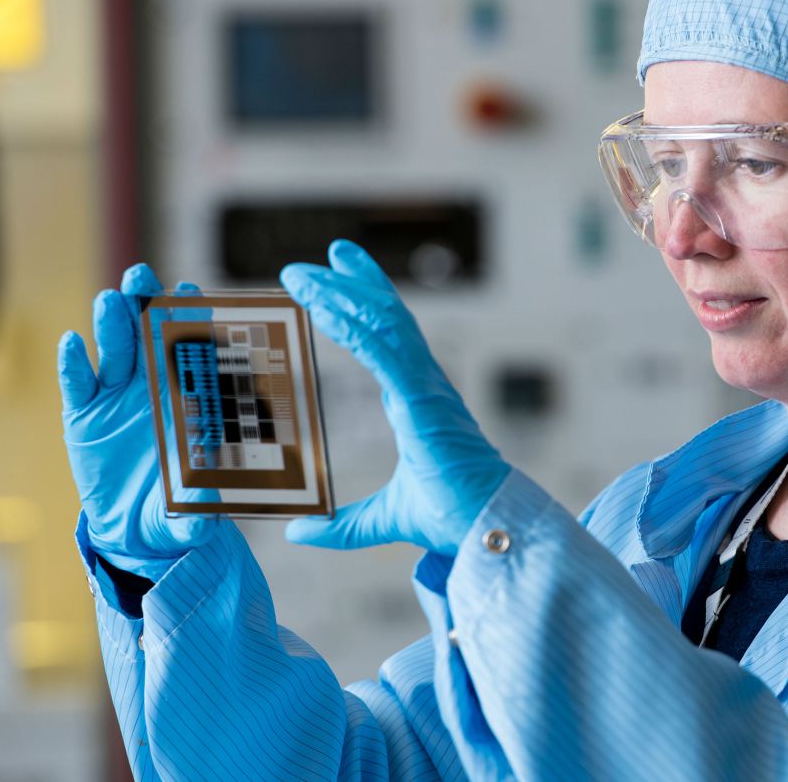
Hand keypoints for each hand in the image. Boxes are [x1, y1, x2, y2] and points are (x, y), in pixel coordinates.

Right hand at [58, 266, 214, 577]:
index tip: (194, 293)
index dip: (192, 321)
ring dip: (113, 323)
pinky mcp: (84, 414)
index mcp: (190, 397)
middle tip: (144, 275)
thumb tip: (209, 499)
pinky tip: (72, 343)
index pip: (193, 351)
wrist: (138, 527)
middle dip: (146, 303)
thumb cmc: (178, 508)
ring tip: (111, 299)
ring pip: (115, 350)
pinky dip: (74, 364)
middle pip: (150, 336)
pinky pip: (79, 384)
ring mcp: (118, 397)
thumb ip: (200, 505)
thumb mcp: (192, 512)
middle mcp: (155, 387)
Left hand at [280, 240, 509, 556]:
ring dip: (343, 296)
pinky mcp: (423, 401)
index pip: (388, 338)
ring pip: (384, 325)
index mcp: (416, 402)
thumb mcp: (384, 518)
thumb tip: (299, 530)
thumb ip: (342, 524)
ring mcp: (426, 389)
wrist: (488, 529)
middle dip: (354, 284)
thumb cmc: (454, 516)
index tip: (337, 278)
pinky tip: (326, 308)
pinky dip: (356, 326)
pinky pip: (386, 352)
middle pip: (387, 317)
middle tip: (321, 258)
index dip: (364, 303)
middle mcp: (423, 385)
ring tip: (304, 276)